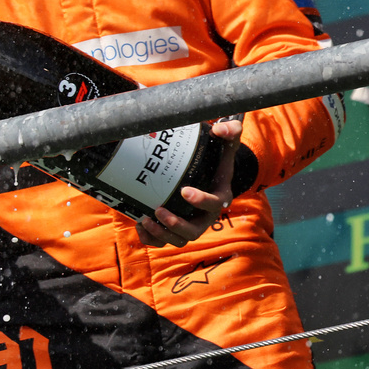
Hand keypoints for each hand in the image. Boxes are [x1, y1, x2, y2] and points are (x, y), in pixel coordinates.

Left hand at [136, 119, 241, 247]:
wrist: (208, 174)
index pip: (214, 204)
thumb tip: (221, 128)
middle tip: (159, 210)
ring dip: (162, 234)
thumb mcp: (226, 143)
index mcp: (219, 197)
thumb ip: (229, 132)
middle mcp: (205, 216)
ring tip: (145, 219)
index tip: (184, 191)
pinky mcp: (174, 227)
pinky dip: (151, 238)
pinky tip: (139, 225)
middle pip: (194, 231)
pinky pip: (163, 241)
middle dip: (177, 224)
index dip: (201, 201)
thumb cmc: (216, 159)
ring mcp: (190, 223)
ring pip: (178, 240)